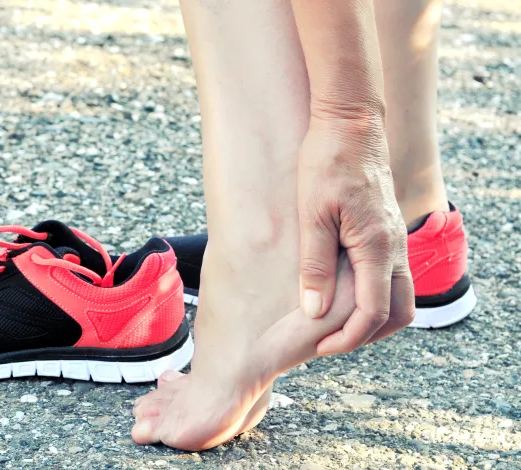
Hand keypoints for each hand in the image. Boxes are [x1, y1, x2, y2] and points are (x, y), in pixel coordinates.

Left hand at [297, 111, 414, 354]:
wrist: (351, 122)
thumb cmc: (326, 162)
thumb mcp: (312, 215)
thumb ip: (315, 265)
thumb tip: (315, 312)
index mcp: (377, 247)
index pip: (373, 312)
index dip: (348, 338)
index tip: (319, 347)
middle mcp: (395, 247)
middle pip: (399, 312)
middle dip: (367, 335)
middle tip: (329, 342)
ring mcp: (396, 238)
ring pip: (400, 294)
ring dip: (374, 317)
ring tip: (335, 323)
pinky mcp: (388, 229)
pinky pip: (393, 274)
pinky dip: (375, 294)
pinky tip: (343, 291)